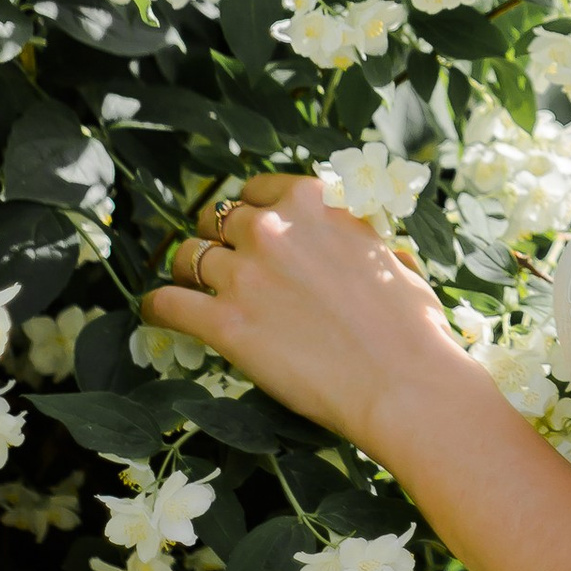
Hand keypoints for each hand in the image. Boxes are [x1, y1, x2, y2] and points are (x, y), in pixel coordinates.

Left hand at [144, 174, 475, 463]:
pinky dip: (158, 308)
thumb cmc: (412, 326)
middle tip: (219, 263)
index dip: (250, 211)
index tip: (248, 230)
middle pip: (217, 219)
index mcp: (316, 202)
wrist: (402, 381)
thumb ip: (361, 241)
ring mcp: (245, 275)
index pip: (258, 189)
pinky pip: (166, 303)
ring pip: (186, 257)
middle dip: (216, 238)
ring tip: (188, 290)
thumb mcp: (392, 257)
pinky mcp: (224, 324)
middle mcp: (274, 228)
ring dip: (186, 272)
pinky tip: (160, 315)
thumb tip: (366, 245)